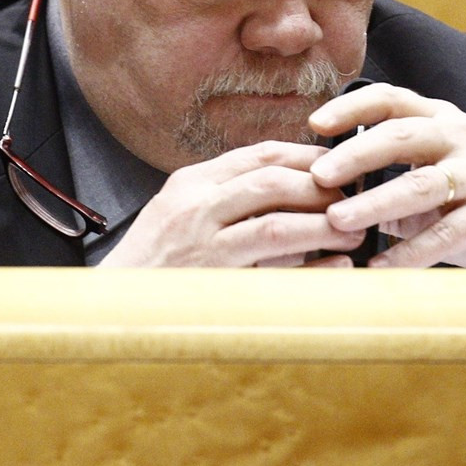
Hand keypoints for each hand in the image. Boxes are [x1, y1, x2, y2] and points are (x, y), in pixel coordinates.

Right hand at [98, 142, 364, 267]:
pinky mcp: (210, 280)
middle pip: (271, 179)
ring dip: (322, 223)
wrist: (111, 310)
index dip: (305, 156)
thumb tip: (286, 190)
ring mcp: (200, 242)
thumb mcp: (181, 216)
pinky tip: (336, 266)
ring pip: (275, 219)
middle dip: (321, 187)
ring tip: (352, 230)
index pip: (258, 154)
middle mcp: (194, 204)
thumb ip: (226, 199)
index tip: (338, 164)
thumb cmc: (152, 268)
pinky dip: (310, 265)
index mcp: (191, 182)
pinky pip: (271, 268)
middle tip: (354, 197)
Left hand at [307, 83, 465, 268]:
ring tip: (337, 220)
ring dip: (374, 203)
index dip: (352, 107)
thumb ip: (398, 186)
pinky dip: (409, 253)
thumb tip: (335, 200)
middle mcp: (465, 140)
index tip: (315, 124)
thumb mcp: (444, 185)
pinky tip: (379, 267)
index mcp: (447, 123)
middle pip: (402, 134)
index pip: (394, 99)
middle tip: (318, 175)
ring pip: (420, 184)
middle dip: (355, 153)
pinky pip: (445, 234)